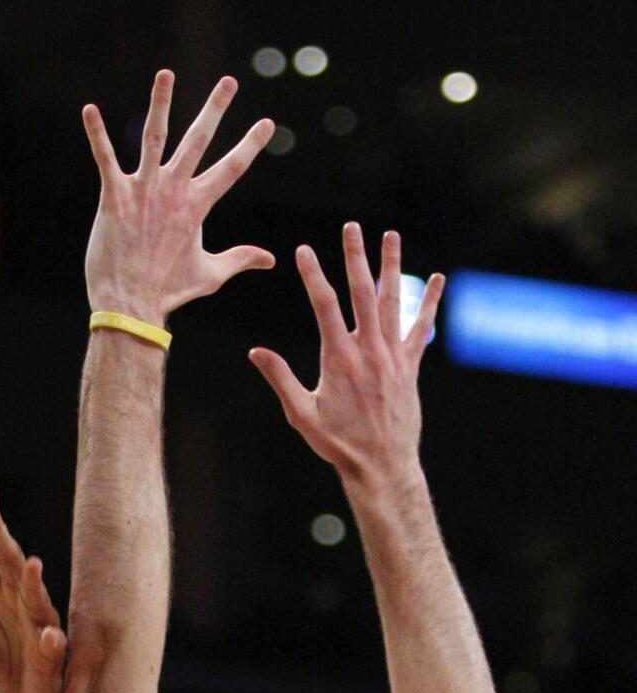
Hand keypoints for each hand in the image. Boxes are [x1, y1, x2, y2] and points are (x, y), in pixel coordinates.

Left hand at [0, 481, 66, 692]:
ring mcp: (38, 628)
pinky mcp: (48, 660)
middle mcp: (22, 600)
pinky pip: (52, 650)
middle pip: (10, 563)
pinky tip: (49, 637)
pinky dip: (52, 643)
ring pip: (38, 602)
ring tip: (30, 565)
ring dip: (34, 584)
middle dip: (0, 538)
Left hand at [81, 70, 274, 326]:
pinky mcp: (115, 197)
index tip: (267, 124)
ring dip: (160, 103)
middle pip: (198, 141)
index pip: (230, 169)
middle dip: (215, 110)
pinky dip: (97, 134)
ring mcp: (144, 191)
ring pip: (154, 136)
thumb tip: (271, 259)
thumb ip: (240, 259)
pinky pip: (105, 158)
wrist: (130, 305)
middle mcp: (173, 191)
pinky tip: (89, 110)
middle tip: (230, 82)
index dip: (250, 146)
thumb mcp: (210, 274)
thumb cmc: (169, 291)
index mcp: (196, 206)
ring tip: (166, 73)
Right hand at [250, 224, 443, 488]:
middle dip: (355, 257)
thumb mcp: (301, 414)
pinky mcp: (410, 367)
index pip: (325, 306)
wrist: (381, 466)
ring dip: (391, 266)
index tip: (303, 250)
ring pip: (393, 301)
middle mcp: (369, 351)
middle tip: (351, 227)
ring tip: (390, 236)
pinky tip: (437, 279)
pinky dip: (429, 302)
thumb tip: (255, 352)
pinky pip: (420, 327)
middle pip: (362, 293)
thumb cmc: (338, 444)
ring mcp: (393, 356)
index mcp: (339, 359)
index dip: (313, 275)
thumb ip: (280, 379)